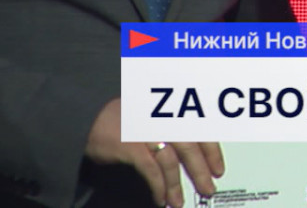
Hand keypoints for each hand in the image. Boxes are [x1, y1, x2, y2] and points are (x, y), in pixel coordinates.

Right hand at [84, 99, 223, 207]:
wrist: (86, 116)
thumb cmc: (122, 117)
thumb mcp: (152, 115)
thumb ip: (172, 128)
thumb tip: (193, 155)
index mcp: (172, 110)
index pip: (201, 130)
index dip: (213, 152)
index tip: (219, 169)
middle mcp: (162, 118)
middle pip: (190, 146)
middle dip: (201, 170)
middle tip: (209, 189)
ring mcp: (147, 131)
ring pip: (171, 161)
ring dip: (176, 185)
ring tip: (178, 202)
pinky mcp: (131, 146)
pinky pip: (151, 170)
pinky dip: (158, 186)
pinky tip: (161, 199)